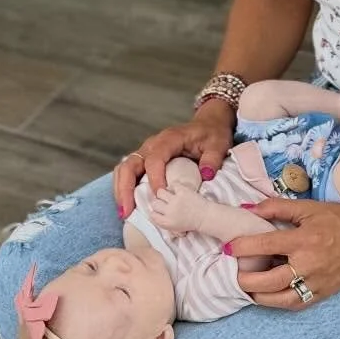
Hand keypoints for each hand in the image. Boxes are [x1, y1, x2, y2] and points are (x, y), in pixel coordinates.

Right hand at [113, 102, 233, 215]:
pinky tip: (129, 207)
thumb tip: (206, 174)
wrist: (207, 126)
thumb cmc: (211, 135)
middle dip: (125, 189)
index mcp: (169, 139)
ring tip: (125, 213)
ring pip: (124, 170)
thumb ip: (212, 158)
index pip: (155, 159)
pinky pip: (129, 174)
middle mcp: (152, 145)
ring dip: (121, 191)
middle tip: (127, 212)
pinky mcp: (145, 161)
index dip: (154, 178)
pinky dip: (125, 190)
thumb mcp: (218, 144)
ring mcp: (146, 152)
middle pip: (130, 164)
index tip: (160, 196)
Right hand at [150, 184, 205, 234]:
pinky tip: (177, 190)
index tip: (159, 211)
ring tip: (169, 195)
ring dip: (164, 194)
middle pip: (154, 203)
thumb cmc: (191, 223)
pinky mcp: (182, 191)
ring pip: (160, 192)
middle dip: (159, 203)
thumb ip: (165, 223)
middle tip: (164, 203)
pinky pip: (172, 184)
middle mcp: (169, 211)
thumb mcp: (176, 229)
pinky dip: (174, 186)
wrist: (205, 217)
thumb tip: (156, 216)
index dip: (155, 212)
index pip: (152, 215)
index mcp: (166, 222)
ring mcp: (175, 200)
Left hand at [229, 198, 339, 308]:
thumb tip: (248, 208)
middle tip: (236, 272)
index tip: (229, 247)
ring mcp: (316, 281)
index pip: (265, 245)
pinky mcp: (324, 292)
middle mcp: (308, 263)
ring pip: (280, 298)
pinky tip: (269, 296)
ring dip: (259, 295)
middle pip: (269, 280)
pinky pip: (297, 303)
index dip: (243, 247)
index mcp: (303, 239)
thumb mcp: (308, 207)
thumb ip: (276, 207)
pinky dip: (279, 302)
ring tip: (248, 288)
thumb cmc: (338, 219)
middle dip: (246, 278)